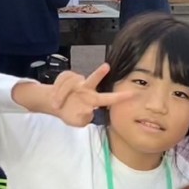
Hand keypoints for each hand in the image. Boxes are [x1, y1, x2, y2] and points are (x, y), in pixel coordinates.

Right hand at [12, 63, 132, 125]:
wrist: (55, 104)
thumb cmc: (71, 113)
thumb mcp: (77, 121)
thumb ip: (83, 119)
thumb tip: (87, 112)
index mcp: (94, 100)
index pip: (108, 99)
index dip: (120, 97)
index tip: (133, 94)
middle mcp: (87, 88)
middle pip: (94, 79)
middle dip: (100, 73)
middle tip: (107, 66)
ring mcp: (77, 82)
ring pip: (70, 82)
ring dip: (61, 94)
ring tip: (57, 104)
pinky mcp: (66, 76)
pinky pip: (61, 81)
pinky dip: (56, 90)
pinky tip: (55, 98)